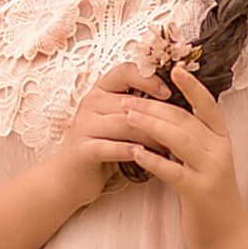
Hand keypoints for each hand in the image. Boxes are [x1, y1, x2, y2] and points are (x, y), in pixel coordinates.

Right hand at [46, 60, 175, 211]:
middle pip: (131, 103)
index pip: (125, 71)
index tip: (168, 93)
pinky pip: (109, 147)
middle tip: (180, 131)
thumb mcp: (115, 121)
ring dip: (151, 136)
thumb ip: (136, 108)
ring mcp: (83, 126)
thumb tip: (174, 103)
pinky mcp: (82, 149)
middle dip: (159, 117)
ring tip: (169, 147)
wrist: (67, 177)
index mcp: (100, 91)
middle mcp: (90, 103)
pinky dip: (129, 151)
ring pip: (124, 124)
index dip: (148, 79)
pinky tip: (144, 156)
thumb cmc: (100, 146)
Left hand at [121, 65, 247, 248]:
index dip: (192, 86)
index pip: (207, 106)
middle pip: (185, 120)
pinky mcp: (199, 193)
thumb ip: (191, 138)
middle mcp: (220, 151)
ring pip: (180, 140)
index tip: (174, 69)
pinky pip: (174, 172)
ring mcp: (211, 172)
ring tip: (127, 117)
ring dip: (151, 126)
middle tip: (128, 98)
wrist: (228, 235)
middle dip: (154, 106)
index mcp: (221, 140)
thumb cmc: (209, 194)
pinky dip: (154, 160)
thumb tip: (163, 115)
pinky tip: (135, 153)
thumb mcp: (205, 161)